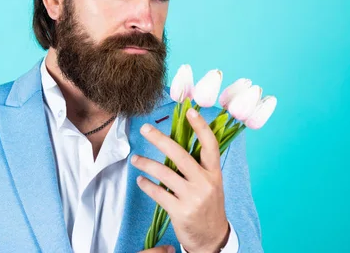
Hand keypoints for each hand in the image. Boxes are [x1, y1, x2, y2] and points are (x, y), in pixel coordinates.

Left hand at [131, 108, 229, 252]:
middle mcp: (205, 182)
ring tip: (135, 159)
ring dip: (146, 163)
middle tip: (145, 129)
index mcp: (214, 173)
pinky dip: (146, 184)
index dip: (200, 126)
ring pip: (164, 173)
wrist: (212, 238)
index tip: (190, 110)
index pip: (210, 145)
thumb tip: (174, 143)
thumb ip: (197, 166)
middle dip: (160, 139)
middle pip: (180, 155)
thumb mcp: (211, 184)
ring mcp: (193, 197)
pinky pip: (158, 192)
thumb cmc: (208, 205)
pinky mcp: (181, 211)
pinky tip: (140, 180)